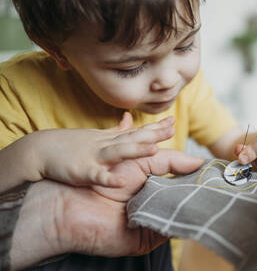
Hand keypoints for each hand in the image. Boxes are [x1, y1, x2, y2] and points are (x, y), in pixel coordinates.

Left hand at [10, 149, 203, 269]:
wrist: (72, 201)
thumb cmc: (106, 175)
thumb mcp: (144, 160)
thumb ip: (172, 161)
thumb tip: (200, 164)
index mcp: (155, 186)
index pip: (183, 184)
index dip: (198, 179)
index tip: (216, 174)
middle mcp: (155, 206)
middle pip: (185, 203)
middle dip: (200, 195)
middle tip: (220, 189)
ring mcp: (151, 224)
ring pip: (179, 218)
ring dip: (192, 209)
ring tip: (211, 199)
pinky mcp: (145, 241)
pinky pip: (167, 234)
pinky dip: (179, 224)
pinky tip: (191, 213)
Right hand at [31, 112, 174, 187]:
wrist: (40, 150)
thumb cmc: (71, 145)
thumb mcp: (97, 136)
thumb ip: (116, 130)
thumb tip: (130, 118)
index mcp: (110, 140)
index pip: (136, 132)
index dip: (155, 128)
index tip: (173, 122)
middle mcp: (105, 146)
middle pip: (133, 138)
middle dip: (152, 134)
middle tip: (172, 129)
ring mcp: (94, 157)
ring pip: (118, 152)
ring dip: (135, 150)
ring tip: (154, 149)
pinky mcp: (82, 171)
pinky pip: (97, 176)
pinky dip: (108, 178)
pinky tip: (120, 181)